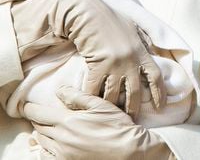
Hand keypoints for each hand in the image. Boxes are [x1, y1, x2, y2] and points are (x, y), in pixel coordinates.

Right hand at [11, 0, 165, 116]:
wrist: (90, 14)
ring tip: (110, 115)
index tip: (161, 106)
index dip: (159, 93)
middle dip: (133, 108)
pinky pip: (95, 90)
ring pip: (113, 96)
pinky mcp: (97, 66)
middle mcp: (131, 60)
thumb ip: (143, 40)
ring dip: (111, 107)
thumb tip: (151, 49)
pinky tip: (91, 104)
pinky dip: (92, 99)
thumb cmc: (111, 19)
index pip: (155, 76)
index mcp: (141, 51)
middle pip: (135, 92)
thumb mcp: (133, 28)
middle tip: (131, 119)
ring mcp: (114, 65)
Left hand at [24, 86, 172, 158]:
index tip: (27, 105)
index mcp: (68, 121)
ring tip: (44, 127)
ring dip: (41, 133)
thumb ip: (78, 97)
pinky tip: (50, 144)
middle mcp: (61, 139)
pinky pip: (46, 157)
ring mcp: (63, 154)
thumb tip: (60, 91)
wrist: (128, 150)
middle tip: (38, 113)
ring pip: (42, 142)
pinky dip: (44, 149)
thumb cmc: (116, 125)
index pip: (40, 114)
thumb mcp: (100, 104)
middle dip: (38, 119)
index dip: (31, 108)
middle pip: (39, 128)